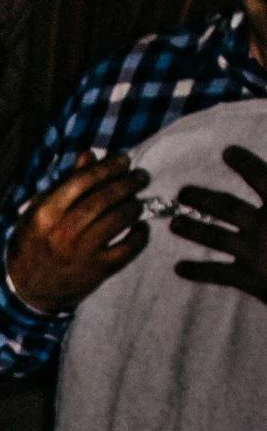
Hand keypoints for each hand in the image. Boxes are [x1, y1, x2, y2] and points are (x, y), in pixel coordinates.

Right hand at [6, 152, 147, 311]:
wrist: (28, 290)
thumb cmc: (33, 244)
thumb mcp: (39, 211)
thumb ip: (64, 183)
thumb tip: (89, 155)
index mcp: (46, 213)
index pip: (83, 181)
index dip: (108, 167)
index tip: (124, 160)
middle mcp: (64, 231)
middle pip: (104, 198)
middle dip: (128, 183)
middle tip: (141, 177)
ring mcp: (81, 252)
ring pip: (118, 219)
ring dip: (134, 206)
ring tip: (138, 202)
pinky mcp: (97, 270)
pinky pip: (127, 249)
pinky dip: (140, 236)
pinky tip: (141, 228)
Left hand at [170, 145, 266, 303]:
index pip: (263, 177)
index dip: (246, 164)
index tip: (227, 152)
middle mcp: (263, 225)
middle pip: (226, 207)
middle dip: (202, 198)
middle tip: (182, 192)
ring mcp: (252, 252)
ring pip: (215, 237)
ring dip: (192, 229)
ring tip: (173, 224)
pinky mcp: (248, 278)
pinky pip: (217, 273)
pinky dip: (196, 271)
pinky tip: (178, 268)